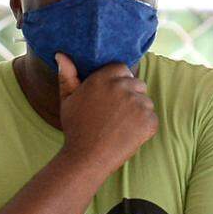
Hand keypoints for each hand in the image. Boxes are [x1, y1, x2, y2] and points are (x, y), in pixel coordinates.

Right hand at [56, 53, 157, 174]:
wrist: (86, 158)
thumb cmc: (75, 129)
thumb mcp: (67, 100)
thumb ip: (67, 75)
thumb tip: (61, 54)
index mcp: (103, 78)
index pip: (121, 69)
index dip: (117, 83)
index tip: (109, 99)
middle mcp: (122, 86)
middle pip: (136, 84)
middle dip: (129, 96)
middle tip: (112, 116)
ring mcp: (138, 103)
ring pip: (145, 101)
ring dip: (136, 112)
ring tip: (118, 127)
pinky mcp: (149, 120)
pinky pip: (151, 118)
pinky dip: (142, 127)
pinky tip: (126, 135)